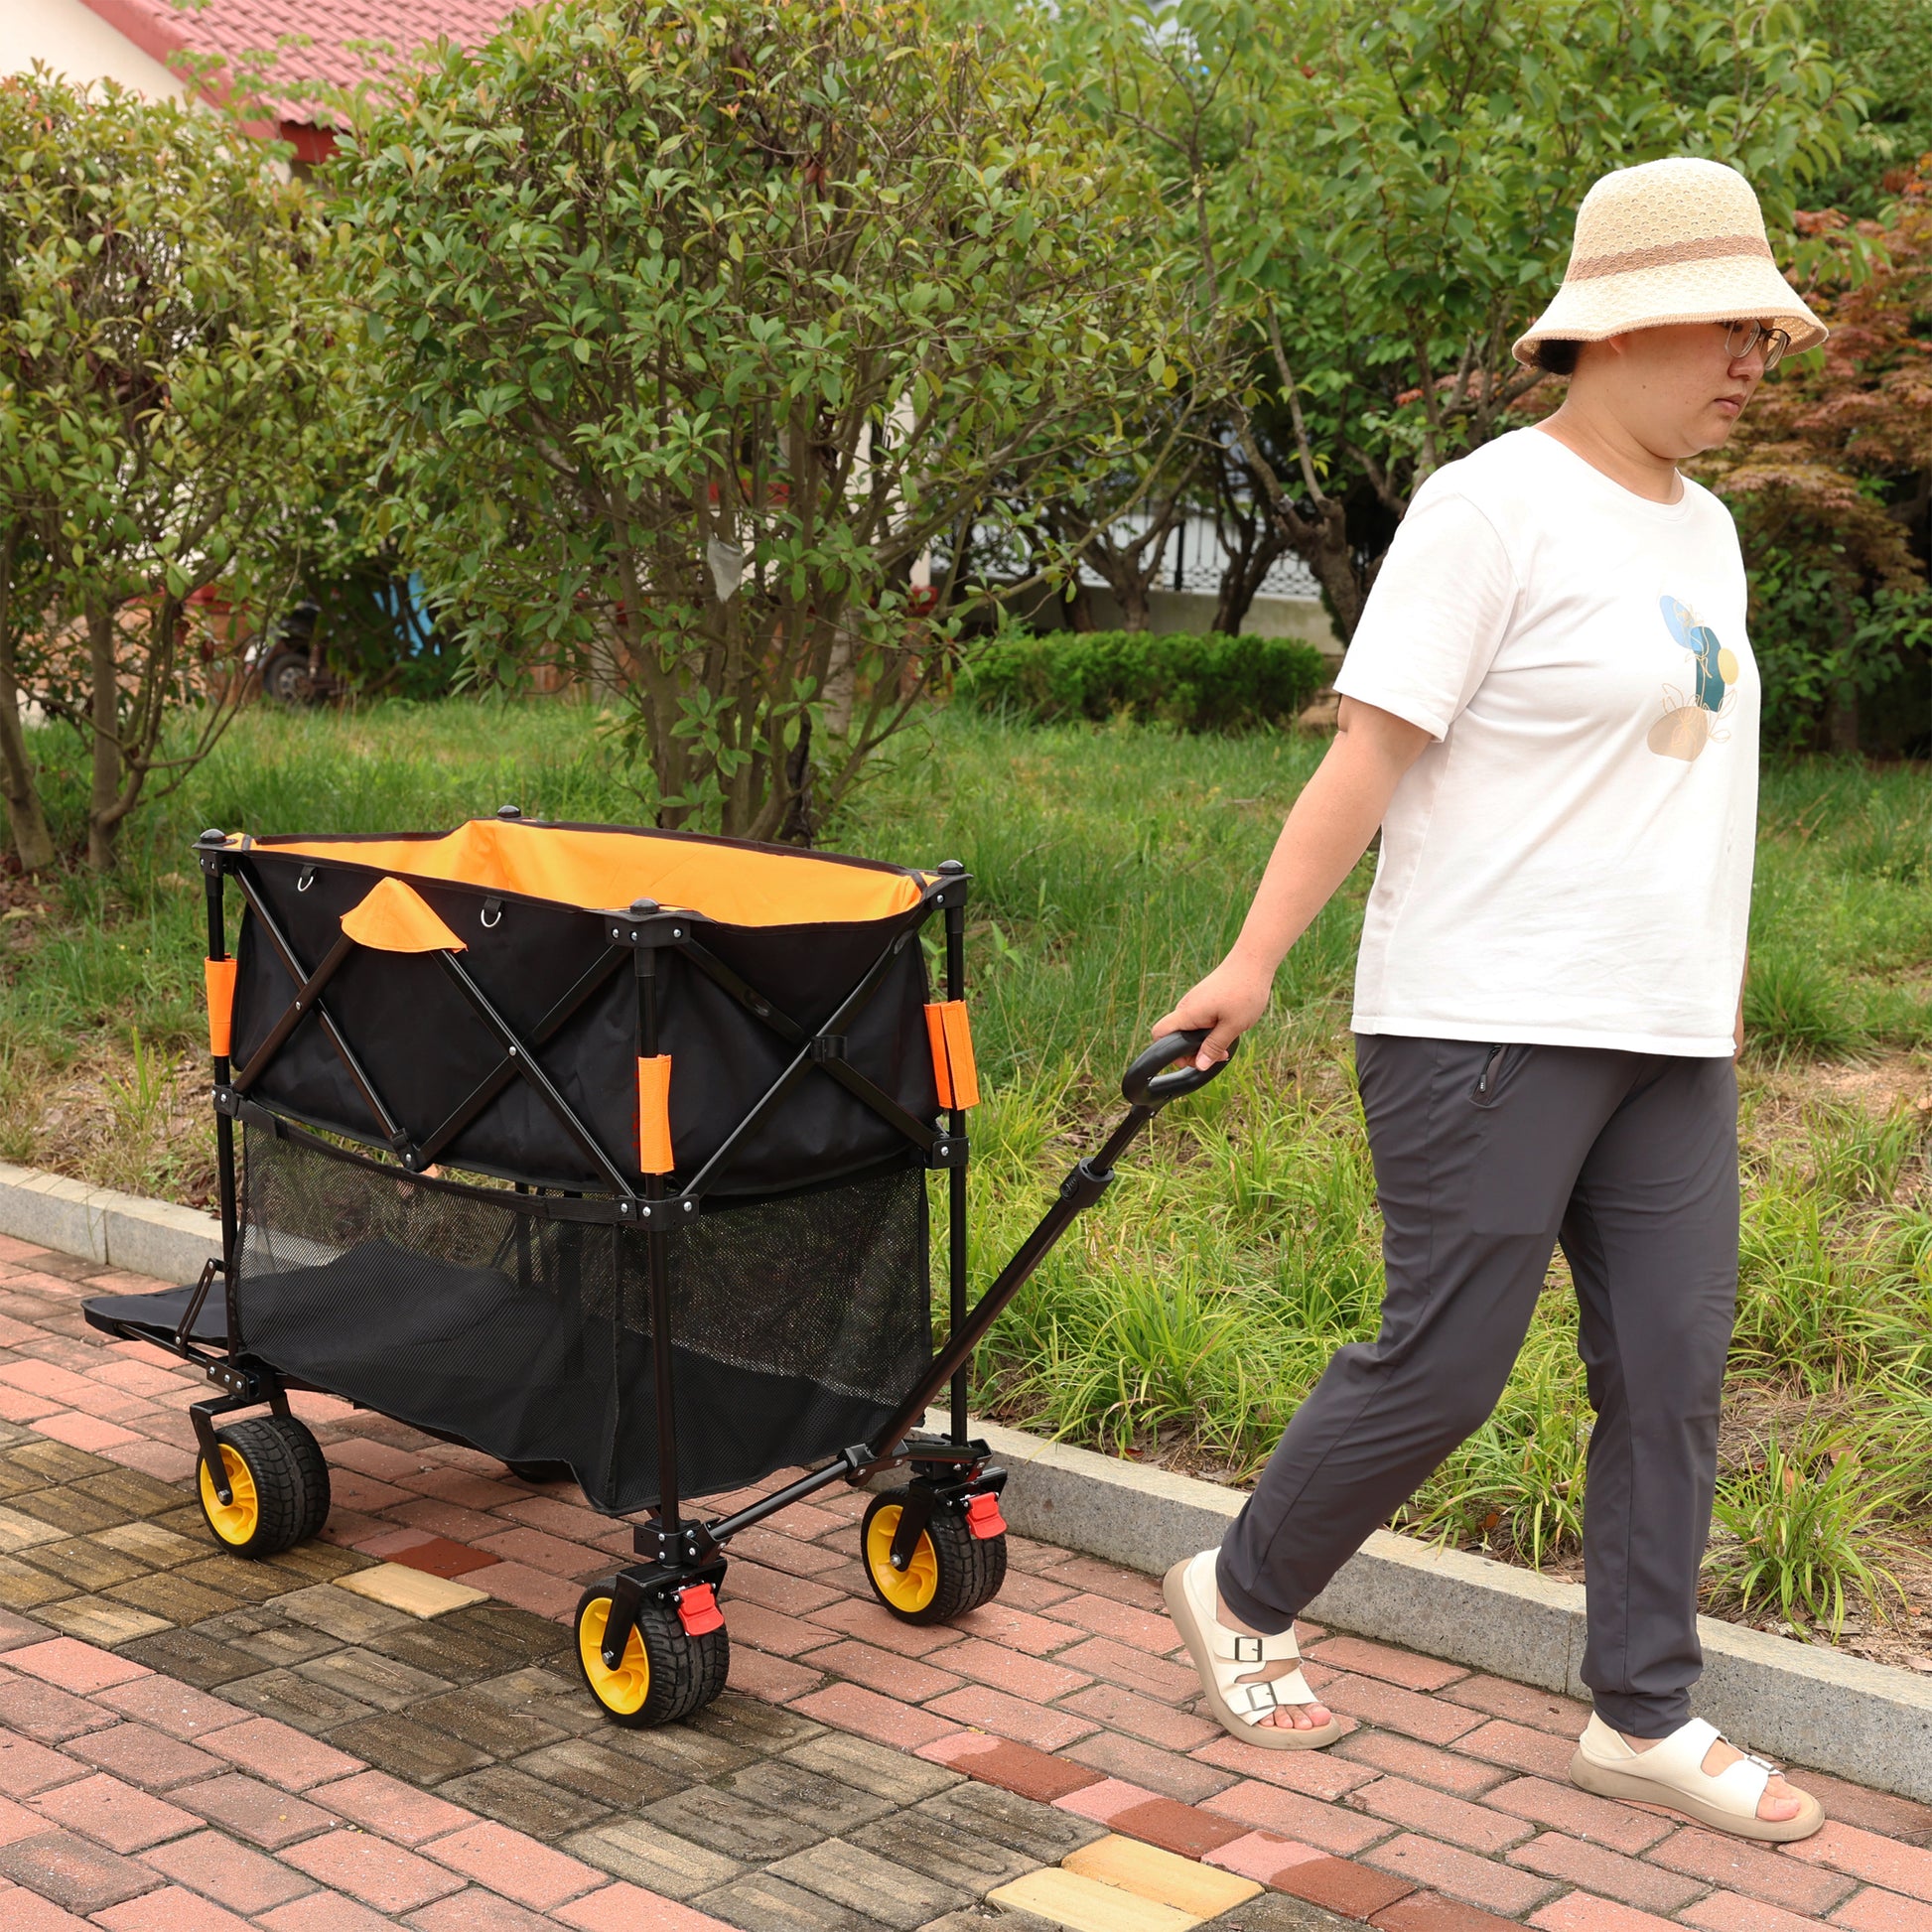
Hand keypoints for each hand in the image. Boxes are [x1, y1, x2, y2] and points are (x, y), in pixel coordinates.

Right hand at [1154, 957, 1272, 1070]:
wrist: (1253, 961)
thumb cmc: (1244, 991)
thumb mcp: (1233, 1025)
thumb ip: (1214, 1046)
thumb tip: (1200, 1066)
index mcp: (1188, 1013)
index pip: (1159, 1033)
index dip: (1168, 1052)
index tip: (1193, 1059)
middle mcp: (1187, 1007)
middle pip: (1176, 1035)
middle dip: (1194, 1051)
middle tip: (1219, 1054)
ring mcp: (1195, 1002)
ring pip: (1190, 1029)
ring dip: (1204, 1041)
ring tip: (1227, 1041)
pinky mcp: (1204, 999)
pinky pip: (1199, 1020)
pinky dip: (1210, 1029)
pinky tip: (1228, 1028)